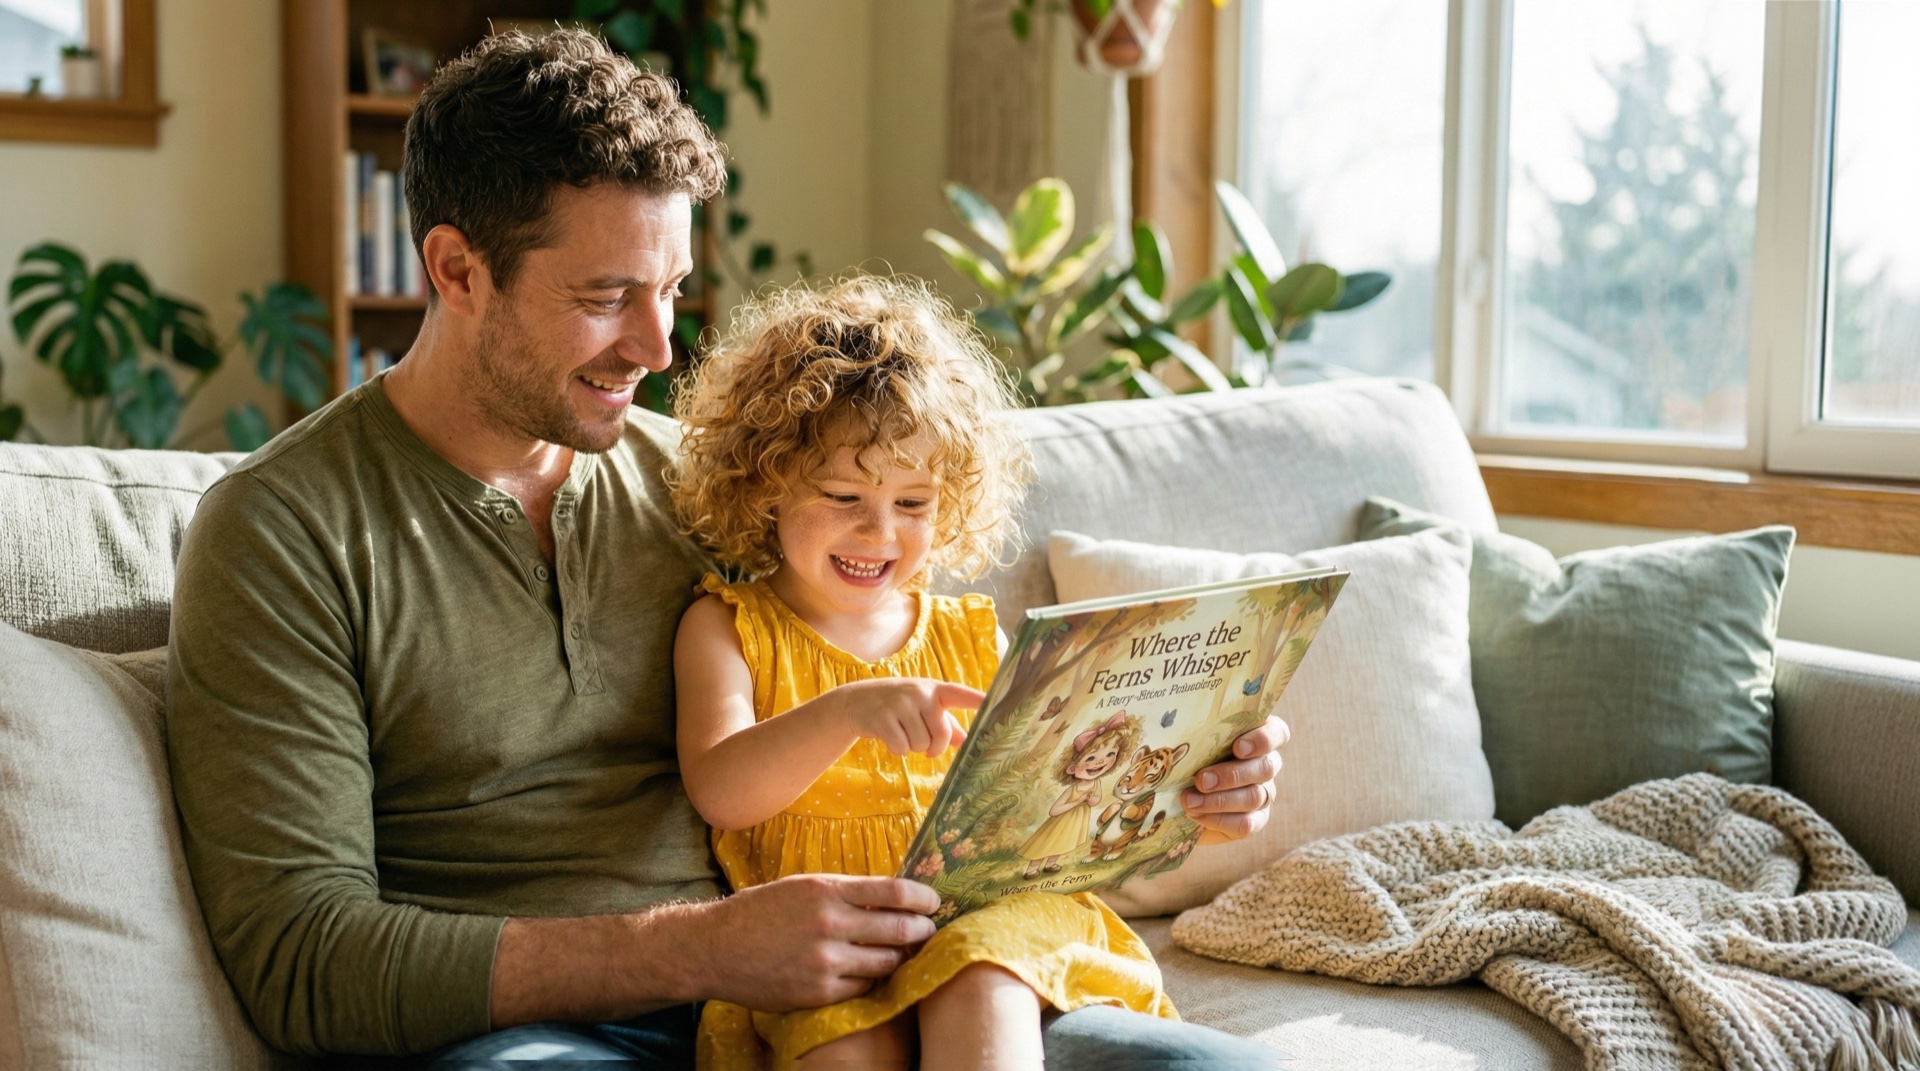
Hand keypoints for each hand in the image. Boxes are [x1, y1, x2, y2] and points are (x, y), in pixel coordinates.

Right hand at [680, 874, 939, 1010]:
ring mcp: (825, 961)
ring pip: (885, 962)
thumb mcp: (802, 887)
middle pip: (899, 929)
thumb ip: (845, 891)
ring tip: (903, 952)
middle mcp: (830, 923)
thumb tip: (891, 895)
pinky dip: (872, 979)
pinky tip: (872, 972)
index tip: (934, 901)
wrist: (716, 948)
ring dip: (900, 957)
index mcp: (827, 890)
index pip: (893, 891)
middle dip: (922, 930)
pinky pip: (863, 987)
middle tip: (929, 930)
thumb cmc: (760, 912)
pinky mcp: (818, 992)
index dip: (922, 897)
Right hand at [833, 677, 980, 756]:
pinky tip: (889, 736)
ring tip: (902, 733)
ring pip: (921, 744)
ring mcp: (900, 704)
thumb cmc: (900, 707)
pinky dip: (897, 750)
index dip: (979, 700)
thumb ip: (946, 724)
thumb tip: (966, 741)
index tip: (998, 703)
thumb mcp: (923, 708)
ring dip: (912, 747)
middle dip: (934, 747)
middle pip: (942, 734)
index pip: (961, 694)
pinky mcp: (883, 717)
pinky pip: (901, 748)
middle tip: (925, 746)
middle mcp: (920, 693)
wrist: (857, 701)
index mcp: (935, 690)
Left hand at [1184, 714, 1287, 845]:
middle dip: (1232, 775)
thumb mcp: (1187, 742)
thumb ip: (1191, 731)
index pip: (1277, 732)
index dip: (1264, 739)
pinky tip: (1196, 815)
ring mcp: (1264, 793)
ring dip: (1220, 800)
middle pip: (1266, 768)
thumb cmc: (1185, 759)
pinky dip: (1219, 820)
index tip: (1238, 747)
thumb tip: (1175, 721)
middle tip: (1202, 780)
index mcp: (1254, 736)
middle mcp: (1265, 764)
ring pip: (1255, 797)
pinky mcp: (1255, 820)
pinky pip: (1247, 823)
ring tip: (1189, 801)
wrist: (1177, 798)